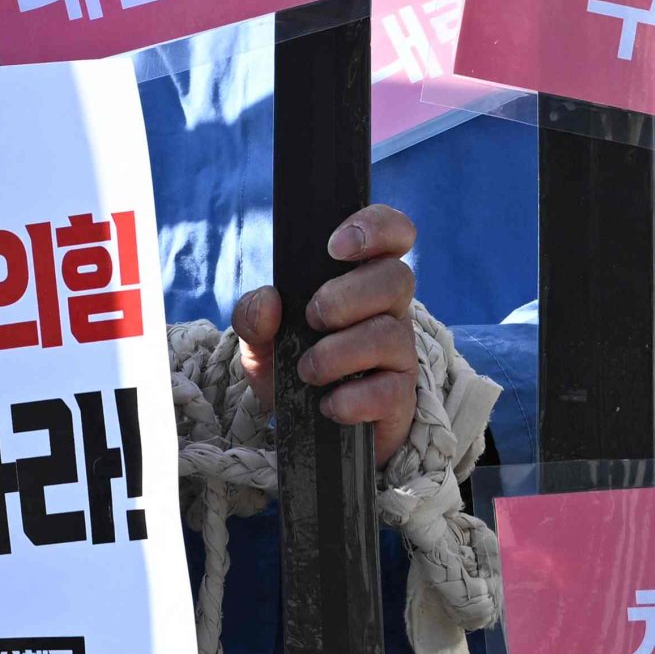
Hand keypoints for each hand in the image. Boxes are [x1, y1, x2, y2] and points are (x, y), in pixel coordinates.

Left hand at [232, 204, 418, 464]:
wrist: (304, 426)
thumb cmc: (291, 362)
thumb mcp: (261, 338)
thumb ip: (254, 315)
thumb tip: (268, 302)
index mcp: (362, 277)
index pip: (392, 232)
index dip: (374, 228)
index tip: (335, 247)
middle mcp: (389, 309)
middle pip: (397, 278)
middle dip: (348, 296)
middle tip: (312, 317)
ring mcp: (400, 353)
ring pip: (390, 334)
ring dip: (339, 352)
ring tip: (307, 370)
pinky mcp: (400, 397)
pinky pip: (390, 390)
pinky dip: (353, 398)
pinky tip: (328, 404)